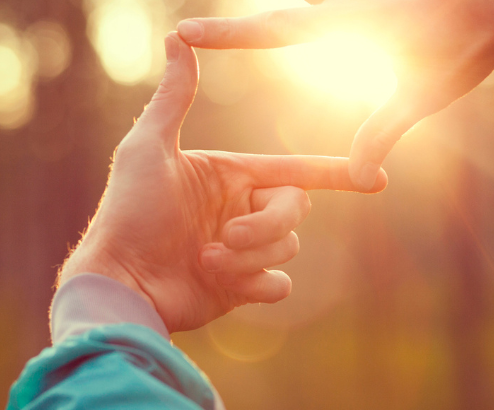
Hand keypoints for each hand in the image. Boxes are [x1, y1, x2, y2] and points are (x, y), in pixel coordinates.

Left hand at [59, 33, 386, 332]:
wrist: (118, 283)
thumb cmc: (127, 212)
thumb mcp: (148, 147)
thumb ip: (174, 97)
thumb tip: (177, 37)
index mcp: (230, 177)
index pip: (294, 170)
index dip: (333, 173)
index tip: (375, 178)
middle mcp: (240, 210)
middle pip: (295, 210)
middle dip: (265, 225)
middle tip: (224, 236)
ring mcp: (242, 251)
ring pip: (287, 248)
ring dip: (249, 256)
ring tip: (205, 260)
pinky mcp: (239, 289)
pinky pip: (278, 285)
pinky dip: (257, 285)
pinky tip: (226, 285)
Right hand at [176, 0, 493, 189]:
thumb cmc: (468, 44)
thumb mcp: (422, 93)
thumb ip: (383, 131)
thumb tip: (362, 177)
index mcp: (343, 25)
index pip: (269, 31)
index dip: (224, 36)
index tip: (183, 33)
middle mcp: (344, 7)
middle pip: (279, 19)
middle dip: (240, 30)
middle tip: (194, 36)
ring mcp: (359, 3)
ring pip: (307, 14)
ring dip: (278, 26)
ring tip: (239, 39)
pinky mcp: (377, 7)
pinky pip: (332, 16)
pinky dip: (316, 25)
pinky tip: (315, 33)